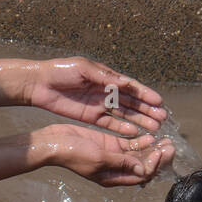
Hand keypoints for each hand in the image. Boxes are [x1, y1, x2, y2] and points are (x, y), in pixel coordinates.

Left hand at [27, 57, 170, 136]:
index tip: (159, 102)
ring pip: (124, 115)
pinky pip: (110, 124)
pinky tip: (134, 133)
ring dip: (139, 121)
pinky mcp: (91, 116)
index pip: (131, 87)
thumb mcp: (83, 68)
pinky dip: (122, 129)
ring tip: (154, 128)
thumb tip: (125, 83)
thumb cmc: (61, 70)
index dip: (146, 94)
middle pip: (132, 102)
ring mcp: (100, 105)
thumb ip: (103, 76)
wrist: (39, 83)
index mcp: (107, 77)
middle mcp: (106, 91)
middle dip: (147, 110)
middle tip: (162, 119)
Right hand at [44, 124, 174, 186]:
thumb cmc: (74, 154)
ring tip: (165, 140)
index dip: (154, 165)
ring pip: (139, 155)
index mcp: (113, 178)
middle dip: (158, 157)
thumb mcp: (99, 159)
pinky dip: (140, 141)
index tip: (161, 151)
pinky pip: (129, 145)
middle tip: (171, 146)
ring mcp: (113, 156)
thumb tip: (143, 168)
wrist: (54, 143)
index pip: (141, 175)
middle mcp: (116, 169)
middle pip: (143, 166)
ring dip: (152, 149)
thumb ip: (122, 162)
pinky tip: (150, 135)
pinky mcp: (109, 145)